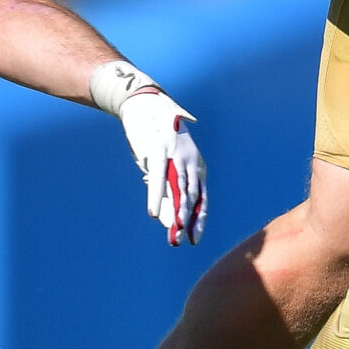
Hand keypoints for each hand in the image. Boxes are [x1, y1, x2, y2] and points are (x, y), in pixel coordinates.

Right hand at [90, 59, 205, 244]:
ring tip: (173, 233)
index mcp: (198, 166)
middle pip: (192, 197)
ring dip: (176, 213)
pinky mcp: (159, 150)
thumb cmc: (156, 142)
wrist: (146, 107)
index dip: (198, 220)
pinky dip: (156, 197)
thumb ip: (169, 193)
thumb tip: (169, 222)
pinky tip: (154, 213)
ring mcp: (176, 155)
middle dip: (187, 221)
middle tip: (182, 241)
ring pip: (178, 189)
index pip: (202, 198)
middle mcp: (191, 161)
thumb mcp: (166, 169)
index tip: (195, 239)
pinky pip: (158, 179)